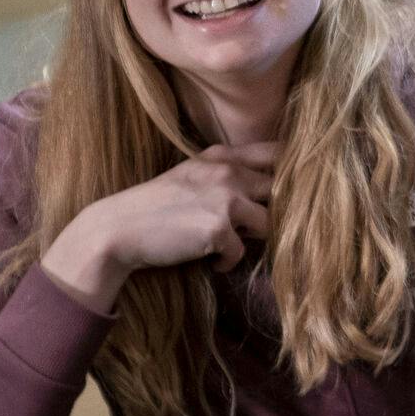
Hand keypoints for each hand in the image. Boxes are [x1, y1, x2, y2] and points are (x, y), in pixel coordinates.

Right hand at [41, 142, 278, 312]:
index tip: (295, 189)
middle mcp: (228, 172)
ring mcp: (225, 199)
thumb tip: (273, 192)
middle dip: (271, 213)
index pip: (276, 153)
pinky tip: (208, 259)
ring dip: (249, 239)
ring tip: (224, 243)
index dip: (294, 170)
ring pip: (268, 224)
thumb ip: (229, 175)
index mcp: (222, 156)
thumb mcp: (193, 176)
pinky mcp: (219, 229)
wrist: (118, 229)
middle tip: (249, 229)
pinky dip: (226, 261)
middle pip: (280, 192)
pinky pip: (241, 252)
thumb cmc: (157, 207)